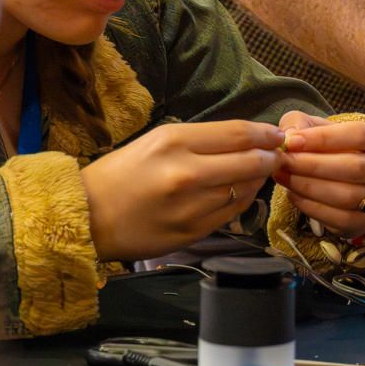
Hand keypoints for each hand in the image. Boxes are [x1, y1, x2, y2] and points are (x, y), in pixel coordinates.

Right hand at [78, 120, 282, 259]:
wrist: (86, 218)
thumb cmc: (119, 175)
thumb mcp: (154, 142)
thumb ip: (199, 140)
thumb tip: (244, 139)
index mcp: (174, 142)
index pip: (238, 134)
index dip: (266, 134)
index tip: (277, 134)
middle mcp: (187, 172)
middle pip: (251, 160)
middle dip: (271, 156)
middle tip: (277, 154)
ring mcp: (193, 205)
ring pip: (246, 188)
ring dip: (257, 179)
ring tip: (256, 172)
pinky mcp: (195, 231)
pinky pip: (233, 212)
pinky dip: (241, 200)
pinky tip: (237, 192)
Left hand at [275, 111, 364, 237]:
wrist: (354, 170)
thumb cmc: (336, 143)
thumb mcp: (320, 124)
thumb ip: (301, 123)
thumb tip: (289, 137)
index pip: (360, 134)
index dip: (323, 139)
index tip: (292, 142)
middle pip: (355, 168)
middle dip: (312, 165)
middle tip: (283, 161)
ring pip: (347, 196)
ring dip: (308, 187)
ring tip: (284, 176)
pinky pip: (339, 219)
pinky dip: (311, 207)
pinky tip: (294, 194)